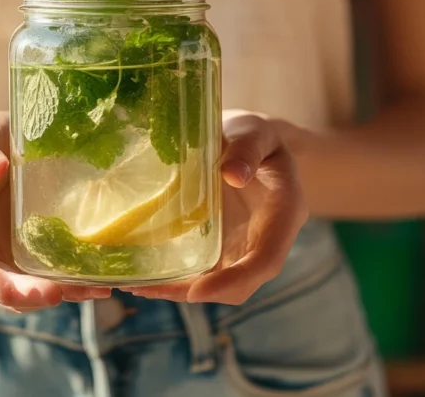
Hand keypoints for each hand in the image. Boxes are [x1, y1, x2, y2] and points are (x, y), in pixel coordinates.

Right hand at [0, 112, 111, 312]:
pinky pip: (44, 275)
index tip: (3, 289)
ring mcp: (1, 253)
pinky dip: (69, 283)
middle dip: (22, 294)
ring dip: (53, 294)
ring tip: (90, 291)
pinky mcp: (26, 253)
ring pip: (21, 286)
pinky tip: (99, 283)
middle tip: (55, 295)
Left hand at [123, 111, 308, 304]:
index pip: (266, 259)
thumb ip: (248, 149)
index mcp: (285, 212)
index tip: (197, 291)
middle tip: (151, 290)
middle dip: (200, 293)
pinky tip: (145, 276)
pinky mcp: (226, 246)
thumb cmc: (254, 135)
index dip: (236, 279)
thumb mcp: (255, 132)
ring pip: (221, 283)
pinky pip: (206, 271)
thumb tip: (233, 175)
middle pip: (243, 282)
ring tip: (139, 287)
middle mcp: (269, 238)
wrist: (250, 142)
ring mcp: (246, 246)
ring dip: (182, 291)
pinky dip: (178, 279)